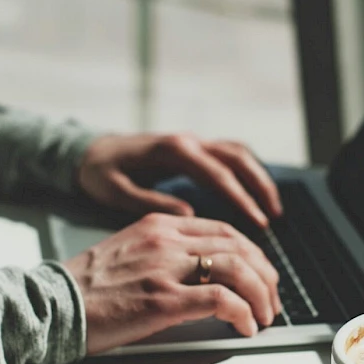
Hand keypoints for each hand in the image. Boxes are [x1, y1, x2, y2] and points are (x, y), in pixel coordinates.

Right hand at [62, 213, 282, 354]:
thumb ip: (166, 253)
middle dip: (266, 275)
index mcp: (159, 225)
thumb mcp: (130, 252)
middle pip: (240, 247)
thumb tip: (206, 275)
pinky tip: (246, 326)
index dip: (254, 254)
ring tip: (265, 315)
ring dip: (261, 295)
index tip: (263, 275)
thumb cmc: (87, 288)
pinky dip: (243, 313)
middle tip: (272, 299)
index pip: (224, 232)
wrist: (52, 305)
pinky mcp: (162, 299)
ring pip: (238, 268)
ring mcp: (165, 268)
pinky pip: (221, 299)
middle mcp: (166, 240)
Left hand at [77, 134, 283, 227]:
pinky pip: (229, 156)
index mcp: (172, 151)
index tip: (259, 222)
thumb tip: (190, 213)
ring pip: (238, 153)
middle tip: (273, 217)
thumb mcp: (114, 190)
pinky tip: (255, 196)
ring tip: (273, 210)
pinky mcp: (193, 149)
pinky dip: (247, 173)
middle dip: (259, 186)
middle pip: (237, 157)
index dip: (241, 198)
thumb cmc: (99, 173)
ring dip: (258, 178)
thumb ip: (150, 200)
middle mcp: (187, 141)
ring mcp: (192, 142)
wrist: (90, 150)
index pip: (218, 173)